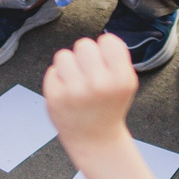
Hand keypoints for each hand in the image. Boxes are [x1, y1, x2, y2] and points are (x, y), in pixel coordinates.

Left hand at [41, 33, 139, 151]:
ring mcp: (75, 91)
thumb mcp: (125, 83)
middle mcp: (99, 84)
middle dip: (85, 56)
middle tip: (88, 74)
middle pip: (84, 44)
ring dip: (69, 66)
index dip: (104, 50)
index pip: (108, 40)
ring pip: (64, 55)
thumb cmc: (109, 105)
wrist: (94, 139)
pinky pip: (52, 71)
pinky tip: (67, 94)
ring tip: (76, 82)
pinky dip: (58, 80)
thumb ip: (117, 58)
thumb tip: (102, 39)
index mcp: (121, 79)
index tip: (104, 64)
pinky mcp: (54, 97)